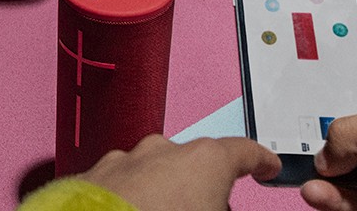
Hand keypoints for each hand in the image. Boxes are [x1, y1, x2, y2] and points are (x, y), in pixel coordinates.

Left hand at [73, 135, 280, 210]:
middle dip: (200, 186)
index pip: (243, 152)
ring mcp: (122, 162)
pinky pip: (117, 184)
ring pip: (150, 171)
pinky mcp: (90, 178)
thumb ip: (223, 204)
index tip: (266, 167)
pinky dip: (126, 198)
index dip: (259, 161)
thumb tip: (221, 204)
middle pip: (193, 163)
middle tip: (203, 209)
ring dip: (159, 192)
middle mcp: (161, 151)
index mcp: (204, 160)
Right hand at [300, 35, 356, 210]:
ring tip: (299, 167)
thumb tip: (323, 157)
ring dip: (316, 166)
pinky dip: (329, 198)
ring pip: (338, 161)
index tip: (295, 37)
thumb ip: (355, 130)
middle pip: (338, 114)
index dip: (333, 46)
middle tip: (276, 116)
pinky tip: (316, 194)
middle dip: (307, 117)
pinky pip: (348, 198)